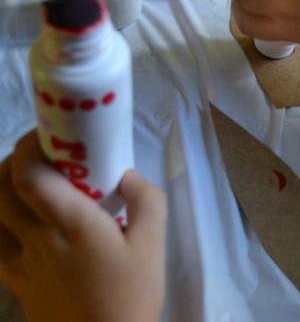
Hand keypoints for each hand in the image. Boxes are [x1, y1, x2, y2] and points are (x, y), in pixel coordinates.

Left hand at [0, 130, 166, 321]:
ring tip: (27, 184)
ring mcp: (17, 261)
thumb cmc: (131, 294)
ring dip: (0, 189)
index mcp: (70, 224)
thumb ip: (146, 201)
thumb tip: (127, 175)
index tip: (51, 135)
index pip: (29, 174)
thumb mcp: (153, 245)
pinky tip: (17, 220)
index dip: (30, 145)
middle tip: (41, 156)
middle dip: (12, 161)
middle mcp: (35, 238)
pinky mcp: (12, 280)